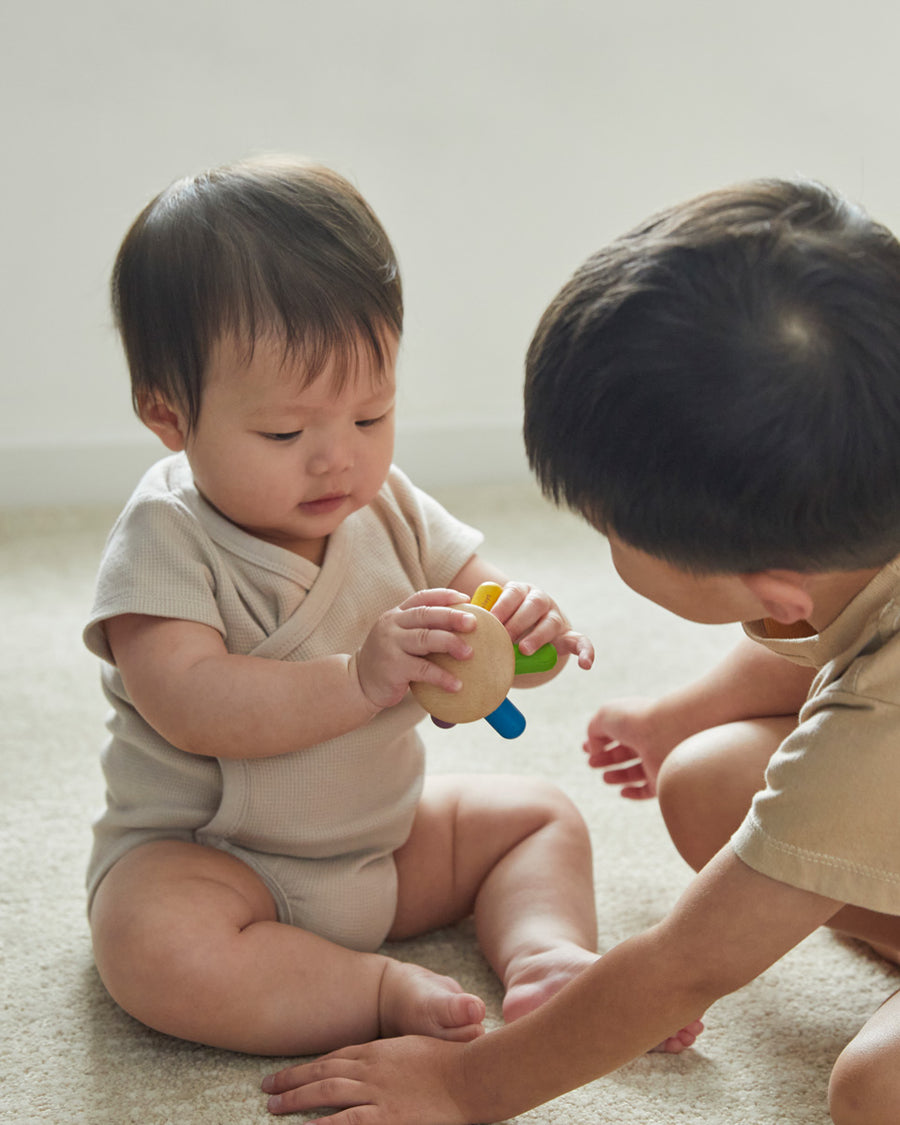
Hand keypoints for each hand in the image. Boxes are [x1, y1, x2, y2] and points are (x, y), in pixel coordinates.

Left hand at [262, 1035, 474, 1123]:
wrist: (470, 1074)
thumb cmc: (449, 1062)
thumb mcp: (413, 1051)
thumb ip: (390, 1059)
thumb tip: (372, 1069)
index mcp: (379, 1050)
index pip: (335, 1057)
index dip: (309, 1067)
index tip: (289, 1074)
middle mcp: (372, 1068)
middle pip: (323, 1071)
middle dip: (293, 1080)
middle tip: (268, 1088)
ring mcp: (378, 1091)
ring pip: (327, 1091)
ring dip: (297, 1098)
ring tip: (274, 1106)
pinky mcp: (387, 1116)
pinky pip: (347, 1121)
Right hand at [355, 590, 478, 709]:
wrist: (358, 683)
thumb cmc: (389, 660)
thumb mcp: (400, 638)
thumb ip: (422, 630)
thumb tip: (463, 629)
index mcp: (397, 615)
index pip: (422, 598)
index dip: (445, 596)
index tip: (466, 598)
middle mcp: (392, 625)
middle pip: (426, 614)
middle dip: (452, 617)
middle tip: (473, 623)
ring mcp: (390, 645)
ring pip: (424, 638)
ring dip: (450, 643)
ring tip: (469, 653)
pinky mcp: (392, 667)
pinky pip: (422, 669)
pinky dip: (441, 676)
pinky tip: (456, 684)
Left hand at [489, 582, 593, 670]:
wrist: (525, 634)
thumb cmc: (502, 626)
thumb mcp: (492, 619)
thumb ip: (482, 619)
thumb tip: (462, 627)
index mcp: (520, 592)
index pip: (513, 593)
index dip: (502, 605)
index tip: (490, 620)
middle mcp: (540, 600)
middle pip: (533, 605)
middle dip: (518, 621)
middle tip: (504, 636)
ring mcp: (556, 617)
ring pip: (552, 622)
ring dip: (538, 636)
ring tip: (524, 650)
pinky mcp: (568, 635)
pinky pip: (581, 641)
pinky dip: (586, 651)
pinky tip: (585, 665)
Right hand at [583, 697, 670, 798]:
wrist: (667, 733)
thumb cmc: (635, 719)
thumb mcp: (604, 716)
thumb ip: (593, 730)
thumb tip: (594, 750)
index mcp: (637, 720)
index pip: (617, 732)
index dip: (599, 740)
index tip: (585, 748)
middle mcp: (649, 739)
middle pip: (625, 752)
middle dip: (606, 758)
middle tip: (591, 763)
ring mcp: (657, 760)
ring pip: (635, 772)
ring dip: (618, 776)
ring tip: (605, 777)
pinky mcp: (662, 779)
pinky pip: (648, 790)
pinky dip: (634, 793)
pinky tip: (622, 792)